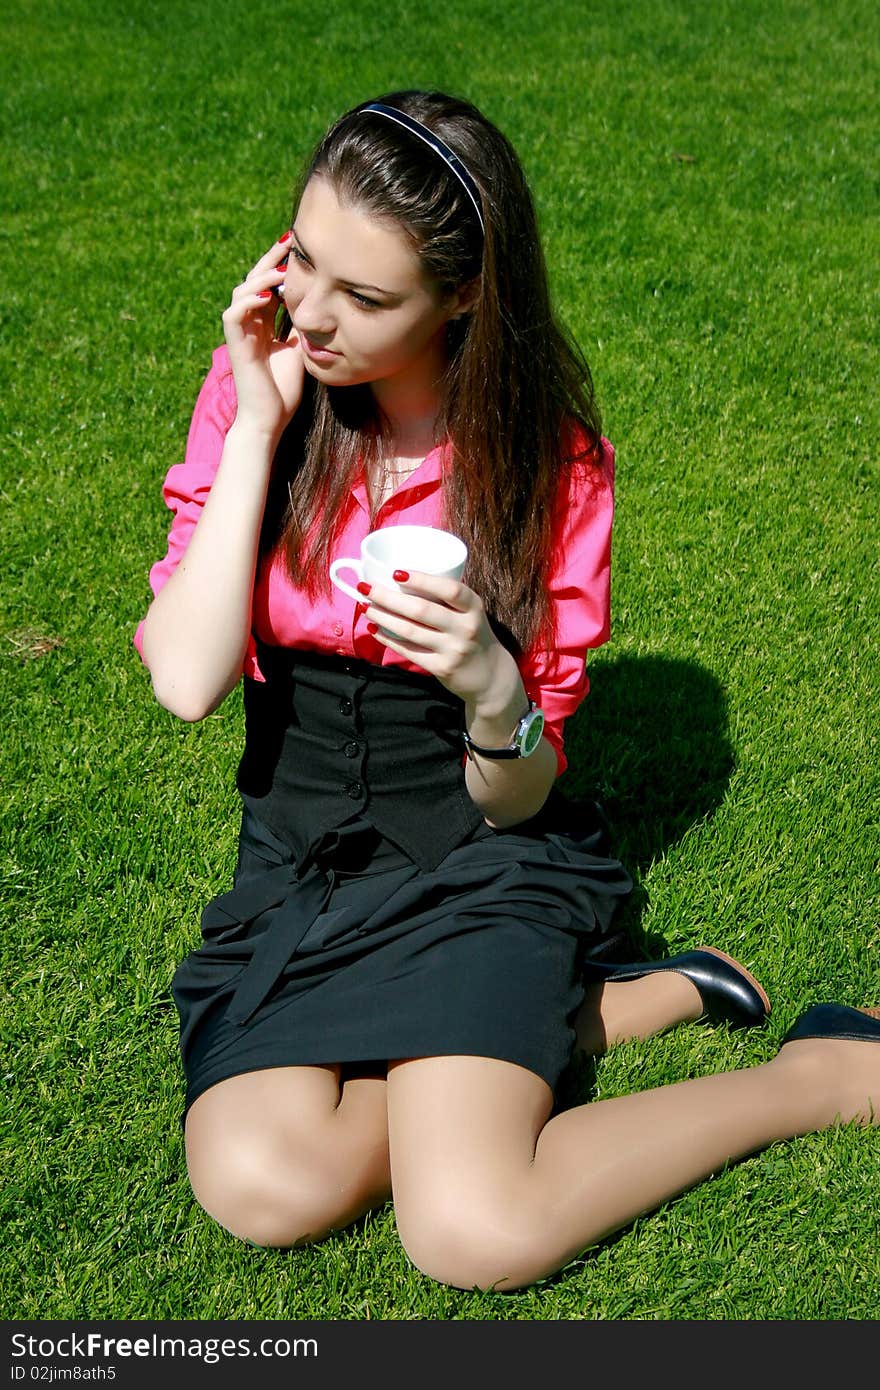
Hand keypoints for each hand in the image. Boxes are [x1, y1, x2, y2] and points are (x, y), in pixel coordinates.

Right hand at [221, 235, 304, 435]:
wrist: (269, 418)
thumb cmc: (283, 389)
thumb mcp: (300, 349)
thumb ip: (301, 327)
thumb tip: (317, 307)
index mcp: (263, 324)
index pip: (270, 286)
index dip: (282, 266)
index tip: (302, 249)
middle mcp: (249, 324)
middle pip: (255, 281)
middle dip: (272, 260)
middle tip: (289, 241)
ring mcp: (240, 333)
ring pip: (242, 292)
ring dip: (261, 277)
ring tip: (281, 268)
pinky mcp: (235, 345)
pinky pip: (234, 314)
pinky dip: (248, 302)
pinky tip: (266, 295)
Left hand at [362, 573, 518, 708]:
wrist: (489, 676)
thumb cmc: (472, 635)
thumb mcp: (470, 613)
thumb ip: (446, 600)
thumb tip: (402, 580)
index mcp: (473, 608)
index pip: (450, 590)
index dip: (423, 580)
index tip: (396, 572)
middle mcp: (465, 628)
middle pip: (421, 610)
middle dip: (388, 597)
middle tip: (365, 587)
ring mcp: (453, 650)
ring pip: (410, 631)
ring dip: (382, 616)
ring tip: (365, 606)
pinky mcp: (441, 668)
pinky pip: (409, 651)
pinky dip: (388, 639)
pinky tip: (374, 628)